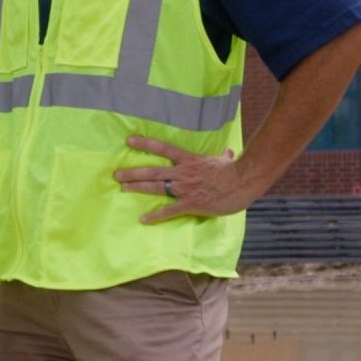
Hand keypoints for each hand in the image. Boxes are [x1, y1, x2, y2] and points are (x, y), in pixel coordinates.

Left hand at [114, 136, 254, 223]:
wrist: (243, 181)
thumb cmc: (235, 171)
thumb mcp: (226, 161)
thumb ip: (223, 157)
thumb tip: (229, 152)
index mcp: (189, 161)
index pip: (163, 149)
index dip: (145, 144)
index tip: (129, 141)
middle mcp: (183, 173)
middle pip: (153, 171)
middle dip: (133, 172)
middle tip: (116, 174)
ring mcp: (185, 188)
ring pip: (156, 187)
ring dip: (137, 188)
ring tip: (122, 188)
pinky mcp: (190, 203)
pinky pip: (169, 210)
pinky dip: (156, 215)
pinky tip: (143, 219)